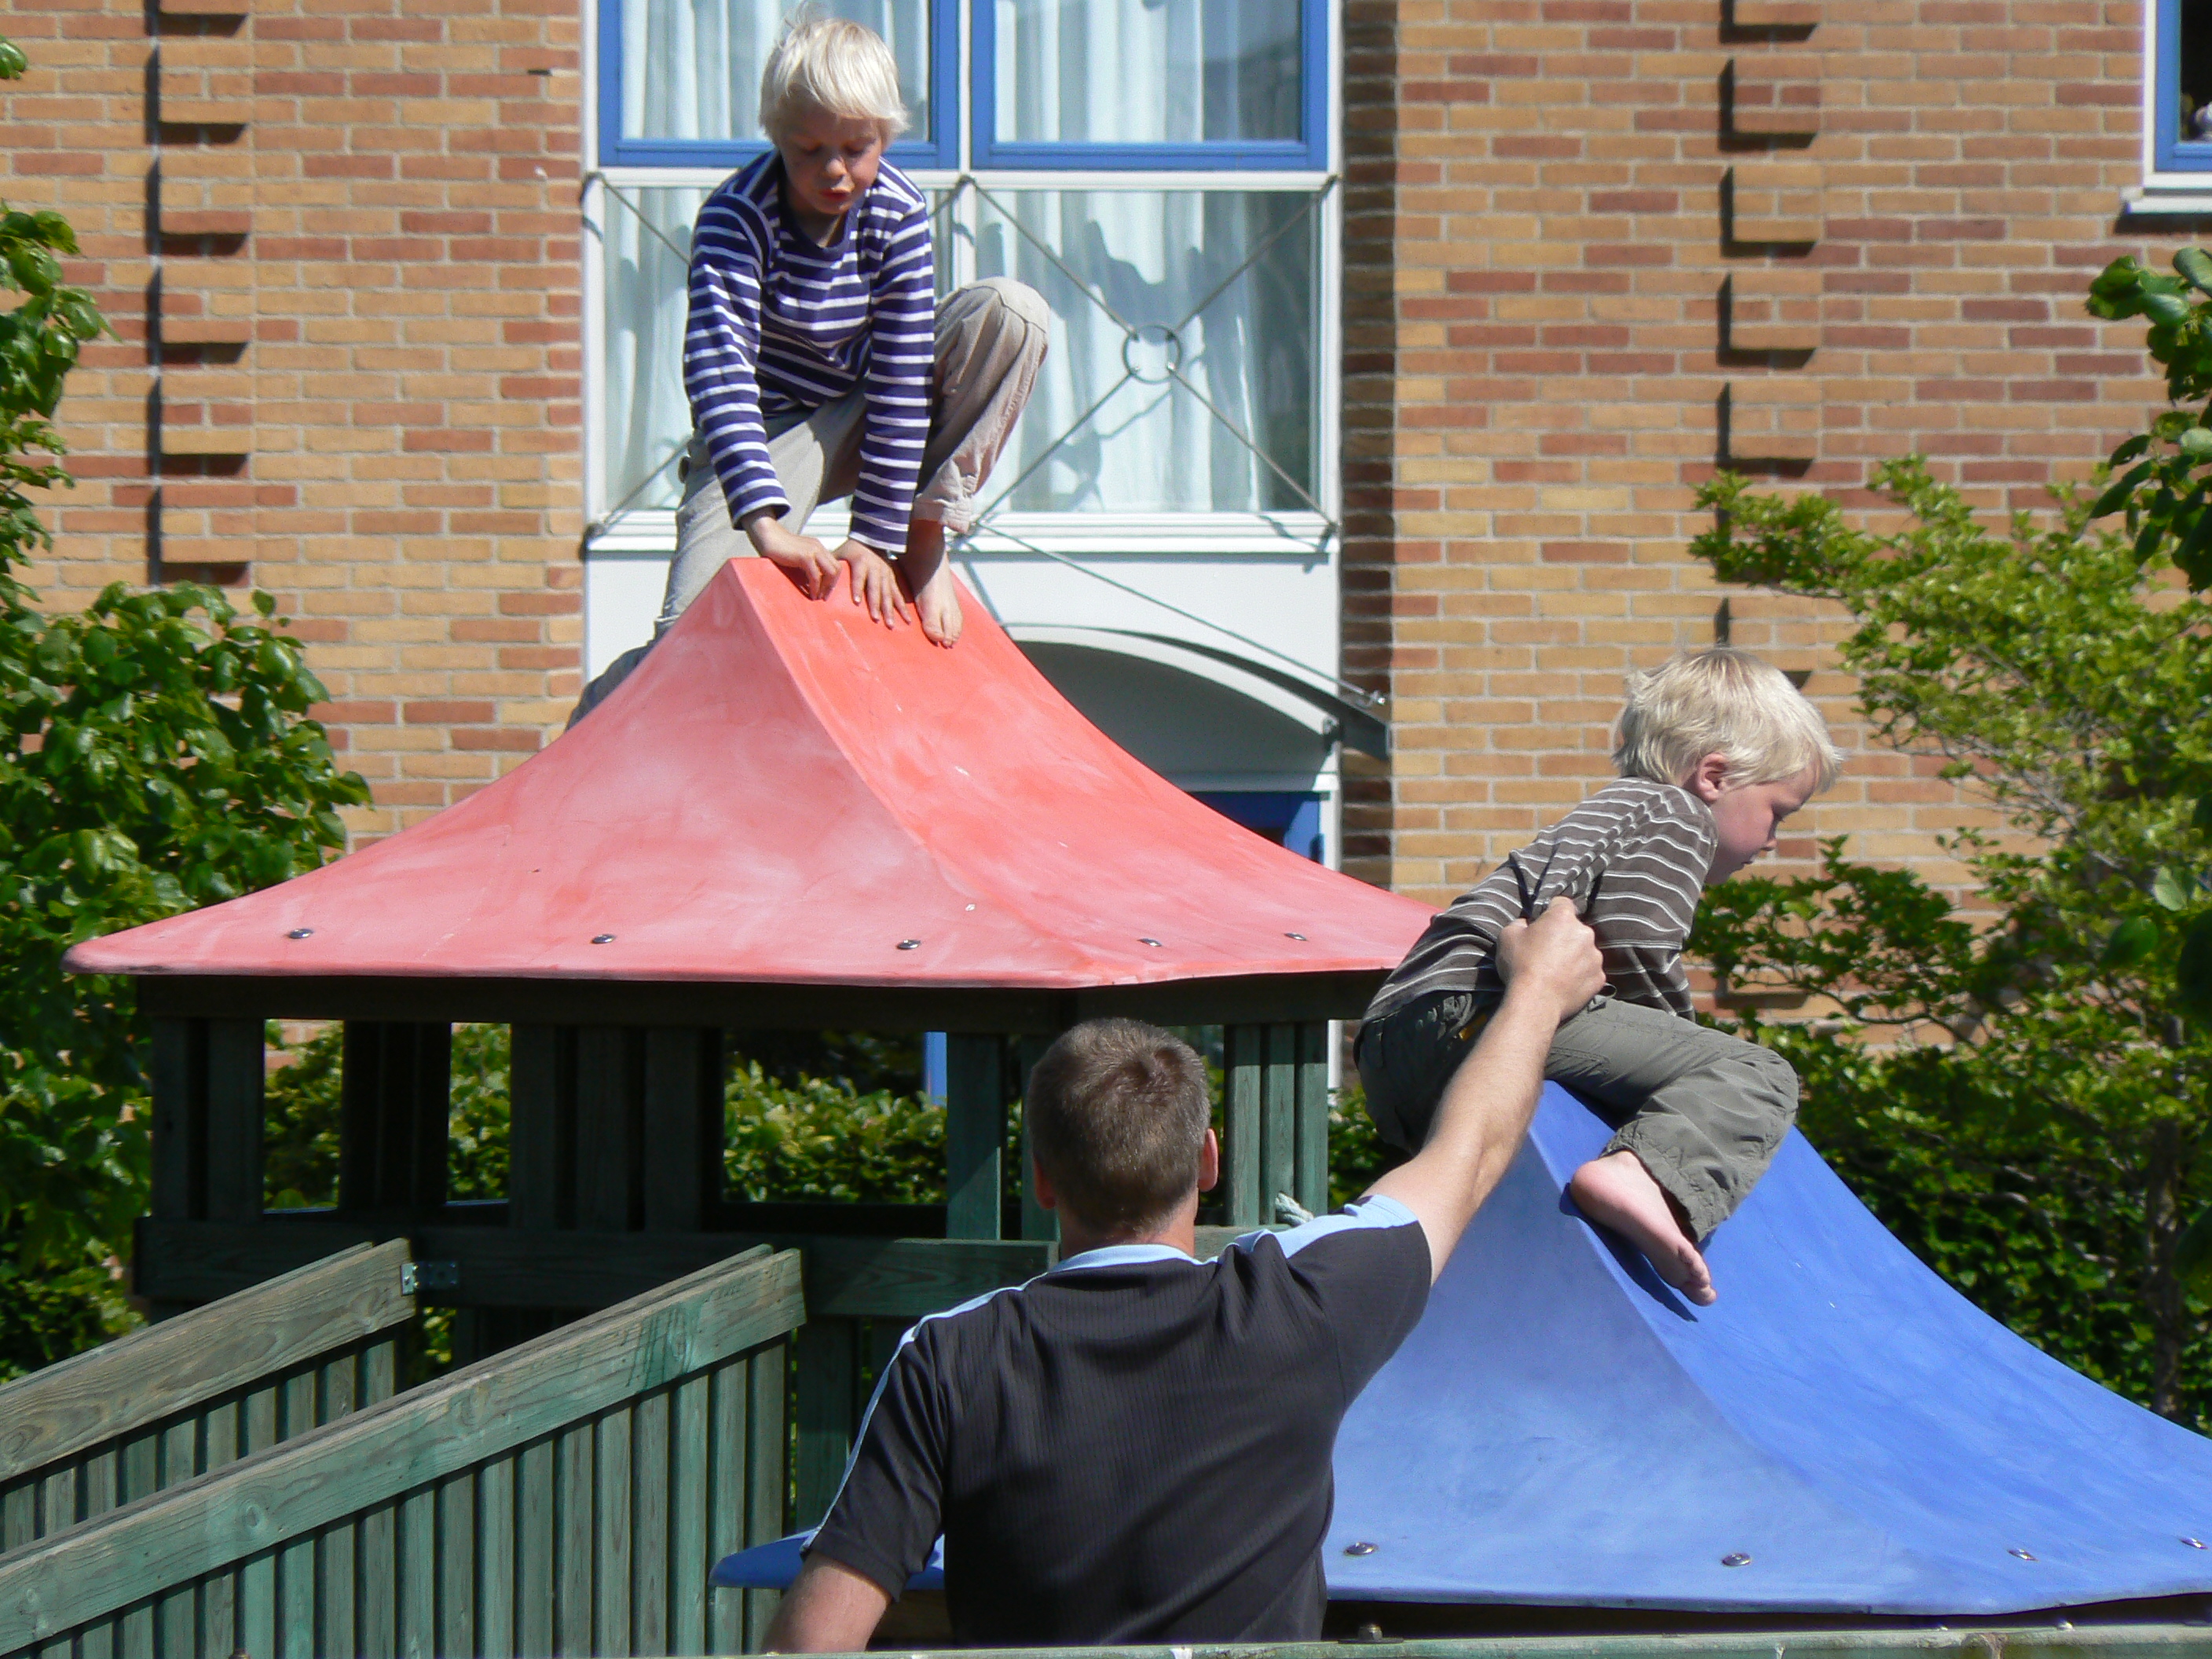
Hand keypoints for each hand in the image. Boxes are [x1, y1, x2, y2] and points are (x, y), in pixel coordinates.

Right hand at [743, 511, 839, 599]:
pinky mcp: (805, 557)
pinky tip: (811, 594)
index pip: (836, 564)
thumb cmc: (779, 548)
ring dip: (826, 588)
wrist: (768, 536)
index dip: (834, 580)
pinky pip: (815, 576)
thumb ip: (807, 564)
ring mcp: (813, 551)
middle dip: (832, 585)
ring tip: (818, 597)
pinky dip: (815, 587)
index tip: (826, 591)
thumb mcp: (799, 555)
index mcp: (819, 547)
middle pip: (837, 569)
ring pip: (830, 573)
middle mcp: (819, 548)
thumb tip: (812, 582)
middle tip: (824, 597)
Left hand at [832, 538, 911, 626]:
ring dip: (890, 610)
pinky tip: (906, 620)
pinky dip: (902, 607)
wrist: (870, 538)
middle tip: (876, 620)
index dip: (858, 588)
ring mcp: (886, 573)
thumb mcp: (839, 553)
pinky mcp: (892, 578)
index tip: (857, 602)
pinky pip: (898, 594)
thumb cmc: (850, 550)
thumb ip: (831, 567)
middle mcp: (876, 567)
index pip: (858, 576)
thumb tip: (817, 583)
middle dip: (876, 605)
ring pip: (889, 593)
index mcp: (861, 561)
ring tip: (891, 625)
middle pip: (876, 588)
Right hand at [1494, 897, 1604, 1021]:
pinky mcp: (1599, 978)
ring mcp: (1595, 957)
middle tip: (1546, 953)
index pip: (1561, 902)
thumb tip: (1527, 925)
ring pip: (1584, 951)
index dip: (1550, 911)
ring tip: (1556, 972)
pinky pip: (1590, 972)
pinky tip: (1564, 984)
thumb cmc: (1520, 966)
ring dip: (1573, 956)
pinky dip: (1580, 976)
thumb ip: (1520, 923)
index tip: (1542, 924)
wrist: (1535, 1002)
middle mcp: (1584, 933)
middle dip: (1563, 936)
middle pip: (1575, 928)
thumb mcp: (1507, 936)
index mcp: (1563, 917)